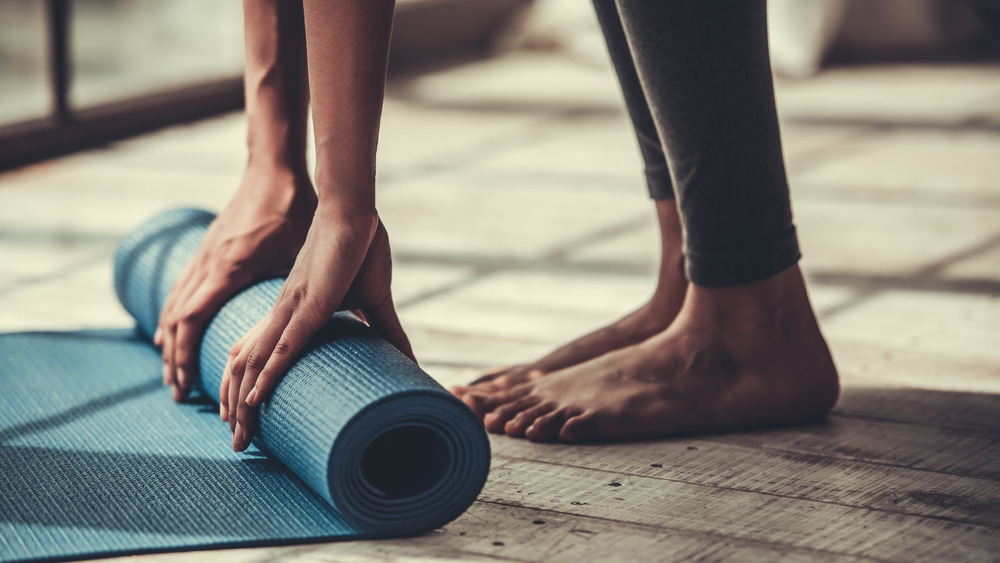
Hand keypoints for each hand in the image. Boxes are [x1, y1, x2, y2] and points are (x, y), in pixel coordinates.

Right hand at [154, 170, 316, 400]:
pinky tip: (171, 330)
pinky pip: (181, 289)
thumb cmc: (293, 208)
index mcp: (230, 269)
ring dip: (170, 341)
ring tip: (172, 373)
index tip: (187, 384)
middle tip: (178, 393)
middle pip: (178, 321)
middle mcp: (210, 264)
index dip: (187, 354)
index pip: (194, 320)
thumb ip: (320, 289)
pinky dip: (172, 315)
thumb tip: (357, 318)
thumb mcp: (302, 253)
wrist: (273, 168)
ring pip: (175, 305)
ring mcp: (204, 255)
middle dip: (175, 359)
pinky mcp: (208, 248)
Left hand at [221, 206, 412, 450]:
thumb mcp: (374, 300)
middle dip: (236, 409)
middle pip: (246, 368)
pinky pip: (280, 347)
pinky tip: (253, 401)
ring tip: (239, 436)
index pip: (260, 357)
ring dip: (242, 403)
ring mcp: (291, 310)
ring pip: (255, 365)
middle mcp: (282, 314)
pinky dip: (265, 375)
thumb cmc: (361, 248)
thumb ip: (386, 330)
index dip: (248, 388)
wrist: (355, 212)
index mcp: (293, 313)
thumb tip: (408, 358)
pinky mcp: (308, 305)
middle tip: (238, 444)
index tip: (245, 419)